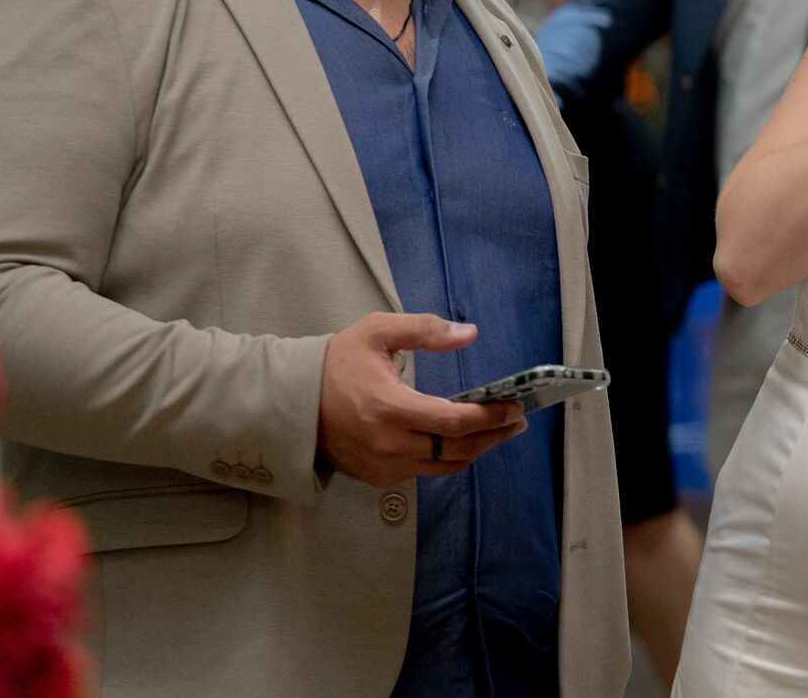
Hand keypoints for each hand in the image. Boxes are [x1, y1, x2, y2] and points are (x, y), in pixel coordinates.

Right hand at [318, 313, 527, 487]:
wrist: (291, 402)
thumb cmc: (336, 363)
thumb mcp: (377, 331)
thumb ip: (425, 330)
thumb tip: (468, 334)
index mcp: (390, 408)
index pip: (454, 421)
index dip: (490, 417)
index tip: (515, 407)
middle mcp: (389, 444)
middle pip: (457, 449)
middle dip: (493, 435)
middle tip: (517, 421)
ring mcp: (383, 466)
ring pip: (444, 465)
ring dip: (476, 449)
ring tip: (498, 431)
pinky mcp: (378, 477)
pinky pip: (424, 471)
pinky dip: (449, 457)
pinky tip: (462, 440)